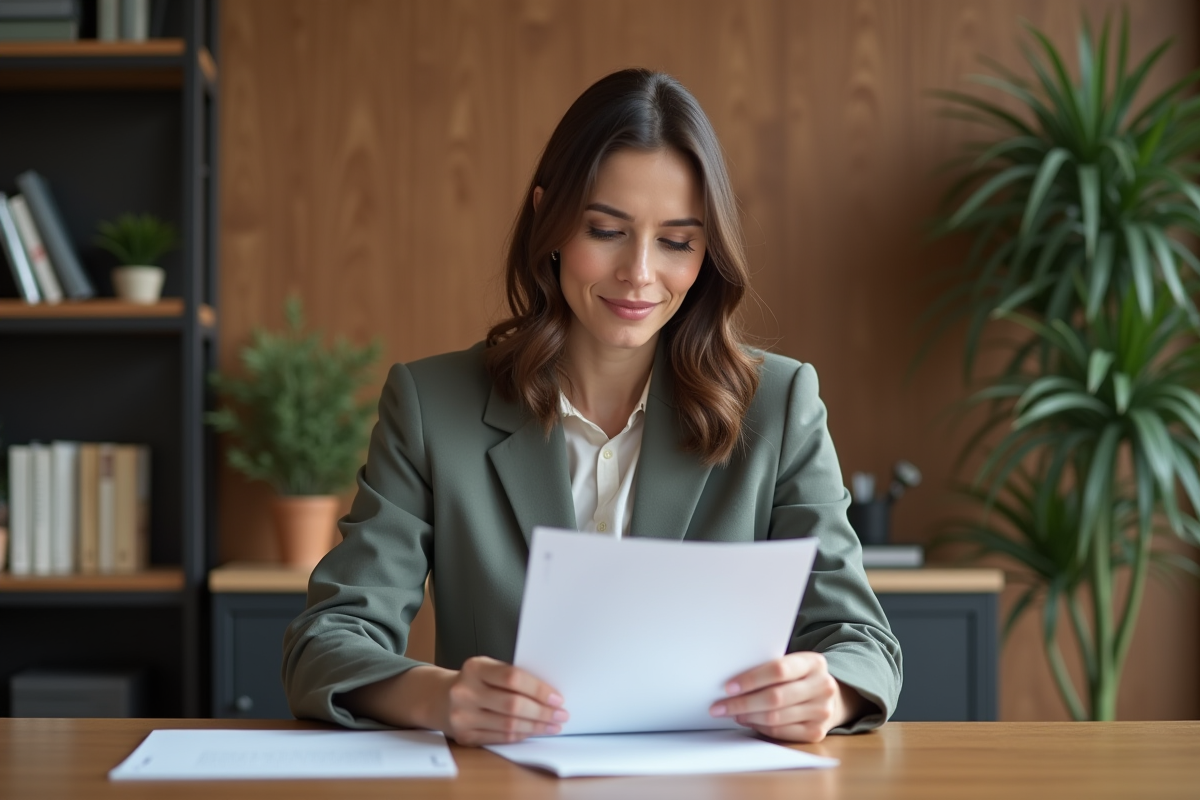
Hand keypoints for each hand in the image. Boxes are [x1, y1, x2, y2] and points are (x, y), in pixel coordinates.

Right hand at [439, 656, 568, 745]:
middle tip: (560, 715)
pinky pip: (500, 738)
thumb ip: (510, 677)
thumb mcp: (486, 669)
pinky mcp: (464, 736)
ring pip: (508, 725)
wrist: (437, 698)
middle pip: (513, 705)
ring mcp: (462, 716)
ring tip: (552, 725)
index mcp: (474, 668)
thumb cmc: (472, 681)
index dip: (538, 689)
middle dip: (542, 712)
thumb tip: (548, 693)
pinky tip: (532, 732)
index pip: (513, 678)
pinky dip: (521, 735)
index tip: (557, 698)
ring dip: (536, 727)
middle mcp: (465, 692)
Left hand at [708, 652, 864, 742]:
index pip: (778, 669)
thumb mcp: (792, 664)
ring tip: (730, 713)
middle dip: (742, 703)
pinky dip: (759, 728)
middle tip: (718, 706)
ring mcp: (822, 711)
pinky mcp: (817, 732)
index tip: (728, 687)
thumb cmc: (798, 676)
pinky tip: (747, 721)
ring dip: (747, 716)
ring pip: (775, 718)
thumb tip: (730, 681)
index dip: (751, 679)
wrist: (828, 695)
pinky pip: (780, 733)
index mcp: (814, 662)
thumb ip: (769, 668)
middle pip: (775, 697)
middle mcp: (823, 686)